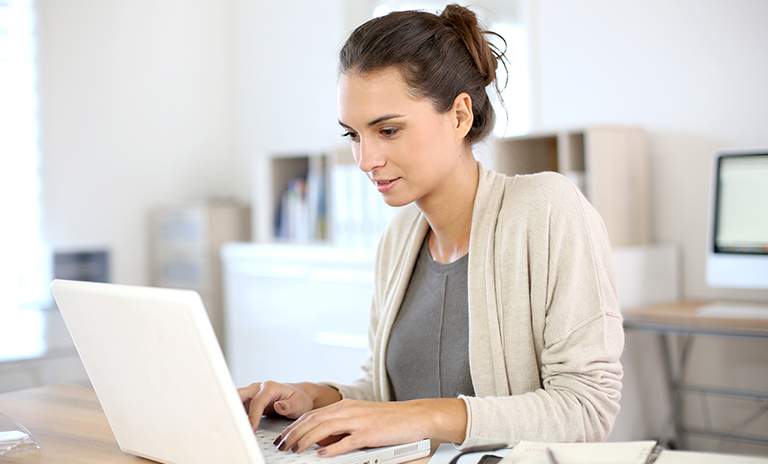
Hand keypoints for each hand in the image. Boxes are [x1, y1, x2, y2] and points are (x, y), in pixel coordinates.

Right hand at [237, 381, 315, 431]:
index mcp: (270, 387)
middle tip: (230, 425)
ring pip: (236, 399)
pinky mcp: (250, 400)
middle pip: (239, 395)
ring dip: (231, 411)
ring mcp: (253, 393)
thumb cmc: (300, 399)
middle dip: (232, 408)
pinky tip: (233, 424)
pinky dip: (235, 414)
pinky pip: (238, 406)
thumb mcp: (299, 404)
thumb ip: (289, 406)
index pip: (257, 402)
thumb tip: (278, 406)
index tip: (251, 429)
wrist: (301, 395)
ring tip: (230, 426)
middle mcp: (258, 388)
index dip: (253, 416)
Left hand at [275, 398, 466, 456]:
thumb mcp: (361, 418)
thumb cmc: (391, 419)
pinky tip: (321, 454)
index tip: (284, 437)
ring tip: (295, 450)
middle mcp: (350, 410)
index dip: (295, 425)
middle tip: (282, 445)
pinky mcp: (370, 433)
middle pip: (314, 419)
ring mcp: (360, 421)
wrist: (416, 415)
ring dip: (306, 440)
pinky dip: (331, 448)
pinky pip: (347, 441)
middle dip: (294, 433)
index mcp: (346, 406)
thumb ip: (342, 426)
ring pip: (325, 428)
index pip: (313, 414)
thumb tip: (321, 440)